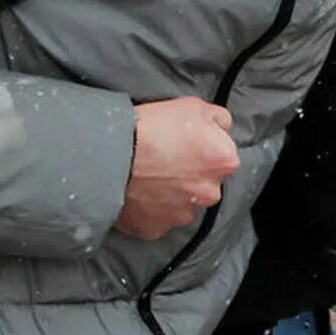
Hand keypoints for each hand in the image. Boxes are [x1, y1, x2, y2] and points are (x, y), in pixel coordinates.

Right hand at [116, 98, 239, 239]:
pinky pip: (156, 221)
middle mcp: (209, 193)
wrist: (110, 152)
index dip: (203, 150)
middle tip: (164, 161)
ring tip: (147, 176)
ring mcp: (182, 214)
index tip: (185, 146)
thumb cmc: (151, 126)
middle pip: (204, 185)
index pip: (223, 158)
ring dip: (169, 194)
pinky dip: (148, 211)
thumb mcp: (194, 106)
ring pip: (181, 204)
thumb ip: (220, 120)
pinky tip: (137, 193)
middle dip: (189, 176)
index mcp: (225, 162)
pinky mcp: (156, 228)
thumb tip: (222, 129)